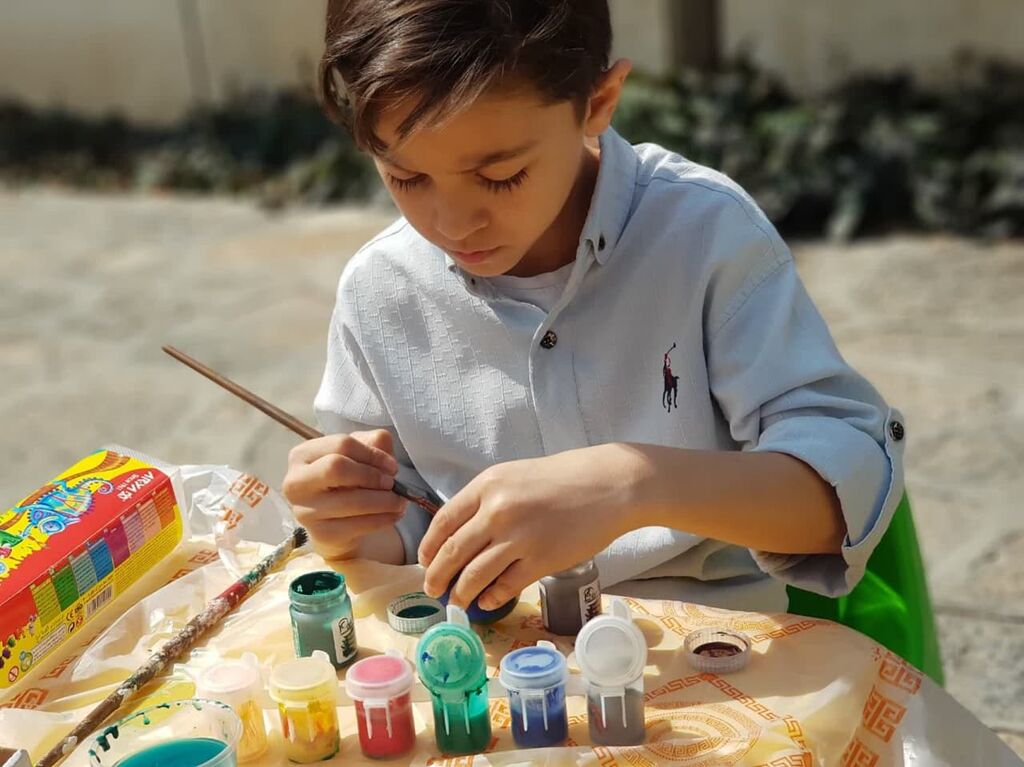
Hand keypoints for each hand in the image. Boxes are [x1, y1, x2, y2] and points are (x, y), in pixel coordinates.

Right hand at [282, 430, 402, 560]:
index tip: (392, 466)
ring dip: (384, 501)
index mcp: (302, 454)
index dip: (372, 454)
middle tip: (392, 483)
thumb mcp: (359, 456)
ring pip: (352, 501)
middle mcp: (296, 482)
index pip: (341, 444)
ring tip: (400, 501)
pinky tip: (393, 515)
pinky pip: (358, 526)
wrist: (336, 522)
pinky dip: (383, 519)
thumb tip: (383, 449)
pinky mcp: (321, 535)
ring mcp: (305, 511)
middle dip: (372, 475)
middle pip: (337, 468)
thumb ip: (372, 443)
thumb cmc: (347, 481)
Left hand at [418, 443, 644, 609]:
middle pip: (452, 552)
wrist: (609, 485)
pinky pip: (505, 586)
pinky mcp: (541, 560)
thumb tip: (458, 534)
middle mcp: (498, 510)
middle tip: (432, 590)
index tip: (425, 562)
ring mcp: (519, 537)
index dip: (429, 547)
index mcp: (487, 485)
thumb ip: (485, 500)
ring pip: (474, 575)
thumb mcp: (514, 476)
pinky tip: (487, 601)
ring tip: (457, 601)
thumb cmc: (561, 479)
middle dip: (437, 576)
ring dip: (461, 593)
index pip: (443, 522)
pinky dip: (491, 597)